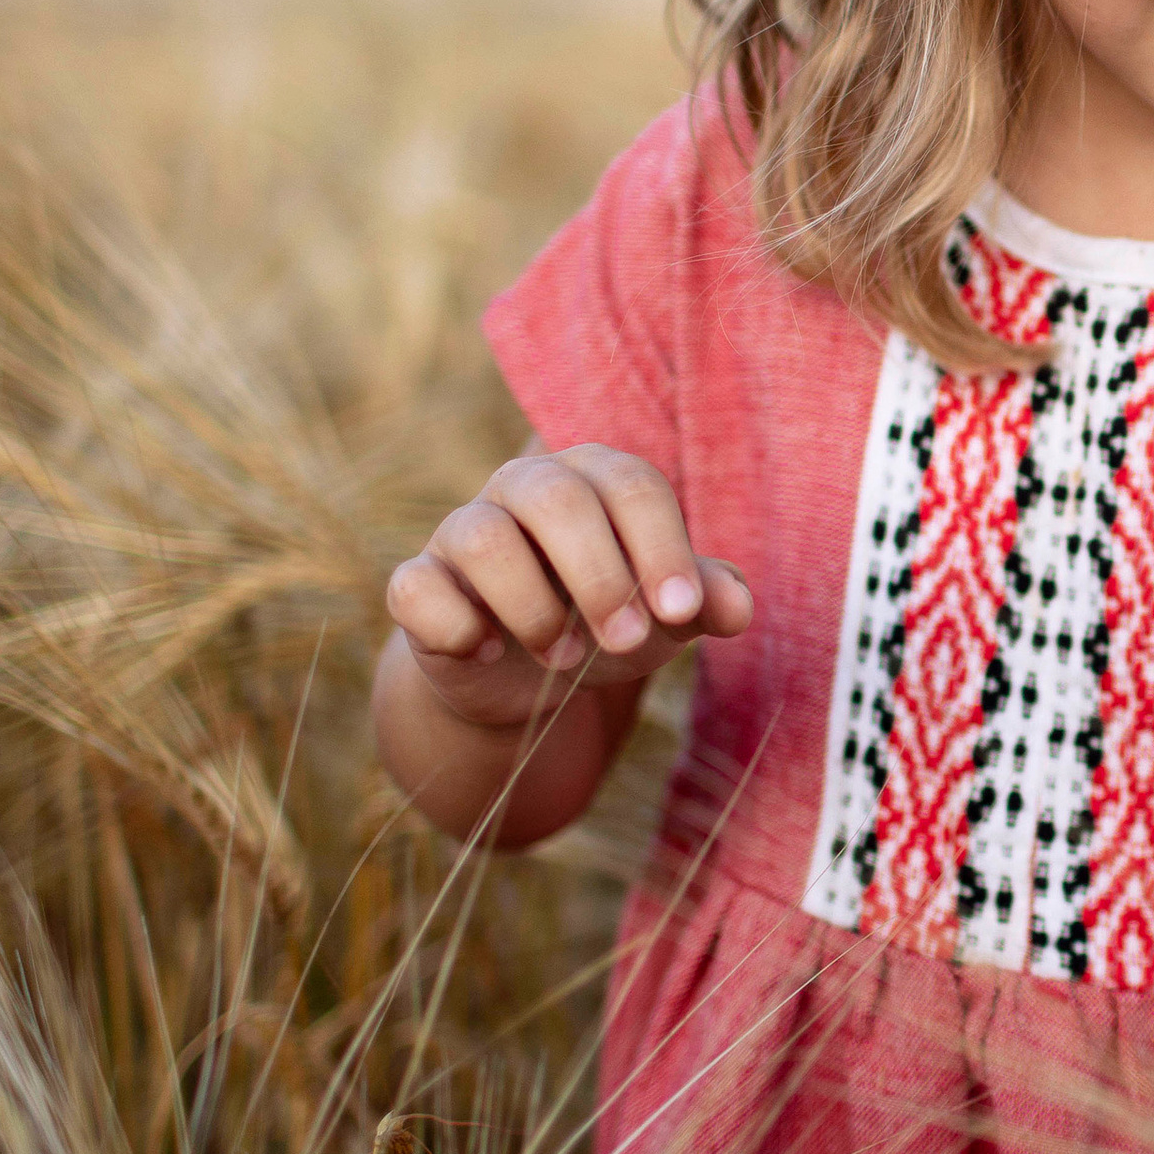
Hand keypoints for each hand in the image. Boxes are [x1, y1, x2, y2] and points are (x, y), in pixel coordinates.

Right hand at [384, 443, 751, 733]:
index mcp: (596, 478)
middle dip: (601, 578)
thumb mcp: (664, 616)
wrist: (529, 676)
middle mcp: (525, 486)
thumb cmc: (608, 620)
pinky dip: (457, 627)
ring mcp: (463, 529)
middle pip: (559, 501)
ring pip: (484, 538)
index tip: (682, 613)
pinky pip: (416, 588)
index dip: (661, 549)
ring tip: (565, 657)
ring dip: (533, 609)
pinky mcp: (418, 581)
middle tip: (626, 641)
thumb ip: (704, 602)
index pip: (634, 486)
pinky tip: (488, 652)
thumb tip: (737, 607)